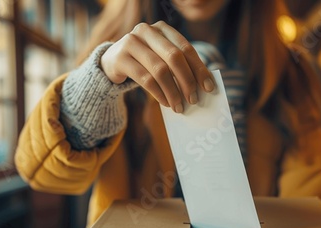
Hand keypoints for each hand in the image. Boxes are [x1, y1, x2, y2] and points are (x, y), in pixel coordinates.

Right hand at [100, 21, 215, 112]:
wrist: (111, 62)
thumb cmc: (144, 62)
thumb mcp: (162, 58)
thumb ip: (179, 66)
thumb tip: (202, 86)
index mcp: (162, 28)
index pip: (186, 48)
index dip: (199, 69)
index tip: (208, 87)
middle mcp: (146, 31)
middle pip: (174, 57)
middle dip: (187, 81)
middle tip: (193, 99)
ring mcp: (131, 42)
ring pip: (159, 70)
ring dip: (172, 91)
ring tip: (179, 106)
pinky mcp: (120, 58)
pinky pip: (145, 79)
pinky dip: (158, 94)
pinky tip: (166, 103)